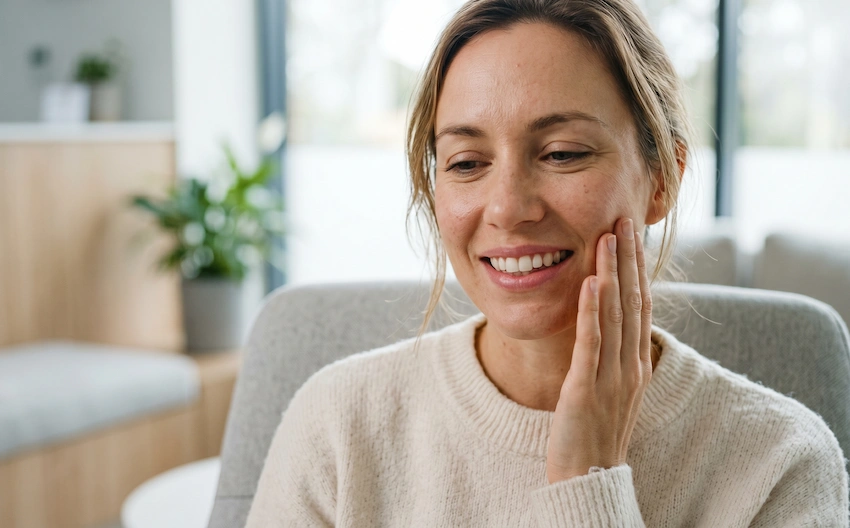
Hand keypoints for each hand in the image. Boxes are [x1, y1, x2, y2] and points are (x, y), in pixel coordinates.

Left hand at [546, 217, 652, 482]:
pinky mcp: (584, 388)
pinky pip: (591, 343)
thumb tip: (607, 321)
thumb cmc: (596, 432)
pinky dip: (592, 311)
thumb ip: (613, 354)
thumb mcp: (613, 388)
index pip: (641, 305)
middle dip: (629, 259)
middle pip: (633, 301)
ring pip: (615, 315)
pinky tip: (591, 282)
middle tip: (625, 219)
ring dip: (613, 273)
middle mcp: (630, 365)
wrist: (589, 478)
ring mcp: (611, 377)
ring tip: (609, 237)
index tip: (632, 234)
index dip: (638, 268)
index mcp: (636, 363)